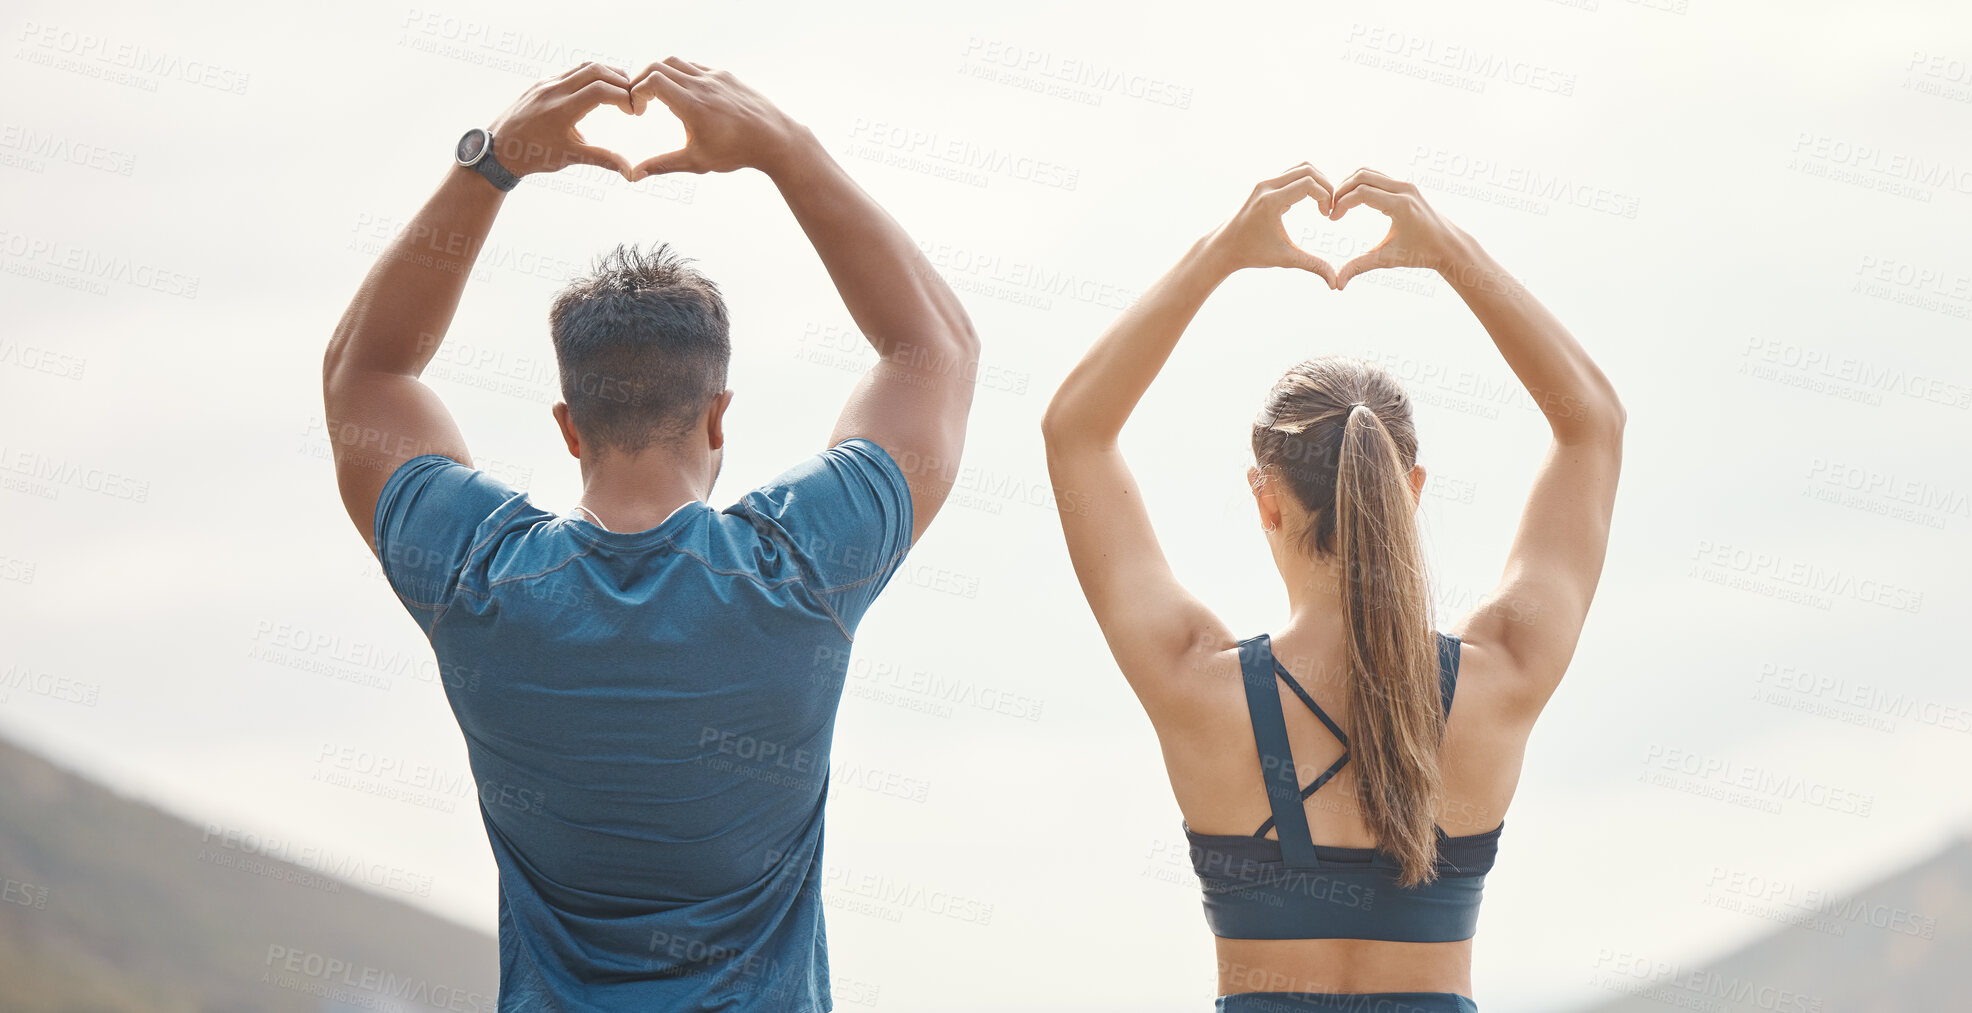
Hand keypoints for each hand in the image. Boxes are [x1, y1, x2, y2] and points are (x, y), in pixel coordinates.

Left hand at [486, 62, 637, 180]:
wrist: (498, 149)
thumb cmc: (533, 155)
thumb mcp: (570, 157)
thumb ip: (603, 159)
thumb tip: (631, 172)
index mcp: (562, 109)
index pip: (602, 90)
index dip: (624, 97)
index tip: (634, 111)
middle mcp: (554, 90)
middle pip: (596, 70)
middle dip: (620, 81)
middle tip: (632, 98)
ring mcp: (546, 83)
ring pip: (584, 67)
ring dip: (606, 74)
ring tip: (620, 91)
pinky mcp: (541, 83)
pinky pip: (570, 72)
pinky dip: (589, 76)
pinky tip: (597, 91)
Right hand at [627, 58, 807, 177]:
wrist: (774, 139)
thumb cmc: (735, 152)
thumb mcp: (696, 161)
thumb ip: (663, 165)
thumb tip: (634, 176)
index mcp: (692, 104)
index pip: (652, 81)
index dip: (637, 92)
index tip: (638, 111)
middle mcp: (702, 84)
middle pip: (659, 66)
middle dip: (642, 81)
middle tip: (641, 101)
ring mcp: (715, 77)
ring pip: (677, 63)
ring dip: (661, 75)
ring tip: (659, 96)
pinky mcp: (725, 75)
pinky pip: (695, 67)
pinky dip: (681, 74)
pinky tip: (683, 94)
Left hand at [1201, 163, 1337, 285]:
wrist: (1224, 247)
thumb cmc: (1251, 253)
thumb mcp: (1284, 259)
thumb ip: (1312, 265)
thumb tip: (1335, 282)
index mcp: (1271, 201)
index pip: (1309, 184)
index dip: (1326, 197)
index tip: (1327, 216)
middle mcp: (1266, 186)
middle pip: (1307, 170)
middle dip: (1325, 186)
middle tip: (1329, 207)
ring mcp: (1264, 183)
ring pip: (1300, 168)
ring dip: (1316, 181)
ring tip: (1322, 203)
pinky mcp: (1264, 185)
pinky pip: (1291, 173)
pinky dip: (1305, 181)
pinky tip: (1309, 202)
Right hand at [1329, 169, 1464, 288]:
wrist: (1448, 245)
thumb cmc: (1421, 254)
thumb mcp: (1388, 259)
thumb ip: (1360, 267)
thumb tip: (1337, 284)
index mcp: (1400, 205)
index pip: (1361, 193)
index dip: (1341, 204)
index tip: (1332, 219)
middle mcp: (1404, 189)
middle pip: (1361, 176)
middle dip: (1341, 190)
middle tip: (1331, 209)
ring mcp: (1406, 185)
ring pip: (1368, 172)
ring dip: (1350, 185)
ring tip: (1339, 204)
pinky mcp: (1405, 185)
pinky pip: (1377, 176)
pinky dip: (1361, 183)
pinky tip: (1353, 201)